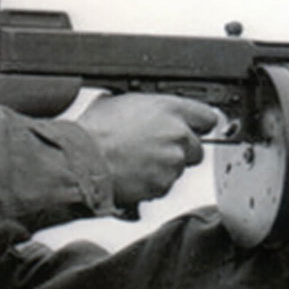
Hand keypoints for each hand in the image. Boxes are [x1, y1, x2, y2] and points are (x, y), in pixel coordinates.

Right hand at [76, 93, 223, 212]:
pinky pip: (164, 186)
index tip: (192, 130)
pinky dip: (151, 184)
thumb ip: (146, 107)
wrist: (82, 162)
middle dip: (179, 151)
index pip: (206, 117)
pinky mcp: (162, 185)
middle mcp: (177, 135)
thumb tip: (146, 110)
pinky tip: (133, 175)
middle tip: (154, 151)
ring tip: (136, 163)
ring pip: (178, 169)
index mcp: (170, 109)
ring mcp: (171, 162)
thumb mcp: (119, 102)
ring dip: (163, 168)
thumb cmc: (94, 132)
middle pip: (196, 148)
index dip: (197, 126)